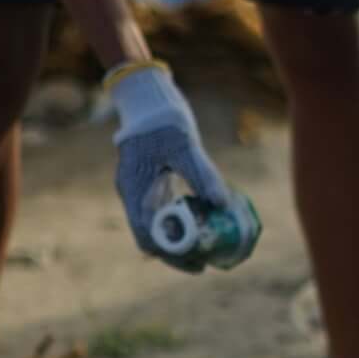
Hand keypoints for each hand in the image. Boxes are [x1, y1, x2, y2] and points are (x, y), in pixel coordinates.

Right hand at [108, 60, 255, 270]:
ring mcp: (142, 188)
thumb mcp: (184, 144)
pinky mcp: (152, 181)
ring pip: (159, 225)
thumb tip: (223, 203)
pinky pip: (166, 209)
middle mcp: (135, 193)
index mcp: (135, 188)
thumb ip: (202, 174)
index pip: (148, 237)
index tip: (197, 263)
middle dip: (179, 251)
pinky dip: (183, 219)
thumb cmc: (162, 116)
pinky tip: (205, 219)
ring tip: (209, 245)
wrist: (147, 94)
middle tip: (207, 259)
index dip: (172, 255)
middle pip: (153, 236)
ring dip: (181, 237)